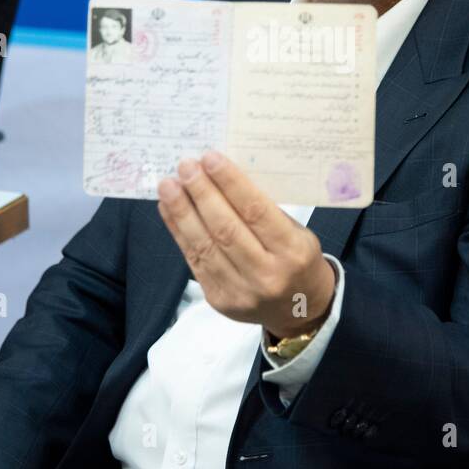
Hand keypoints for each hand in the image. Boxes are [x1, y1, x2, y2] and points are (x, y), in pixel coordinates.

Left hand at [156, 149, 334, 338]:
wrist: (299, 309)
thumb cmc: (297, 260)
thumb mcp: (296, 232)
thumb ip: (263, 210)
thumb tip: (221, 176)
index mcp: (292, 252)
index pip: (256, 211)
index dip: (230, 183)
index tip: (210, 158)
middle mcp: (267, 275)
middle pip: (226, 229)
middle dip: (202, 194)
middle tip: (186, 167)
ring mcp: (240, 291)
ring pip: (205, 245)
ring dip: (183, 212)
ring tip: (168, 186)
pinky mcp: (219, 300)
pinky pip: (194, 260)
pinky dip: (179, 231)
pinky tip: (169, 210)